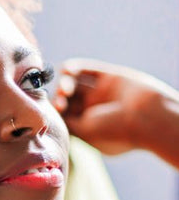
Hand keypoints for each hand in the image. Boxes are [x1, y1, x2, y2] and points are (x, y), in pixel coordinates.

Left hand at [54, 58, 178, 157]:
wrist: (147, 116)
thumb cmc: (115, 131)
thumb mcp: (85, 132)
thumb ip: (67, 121)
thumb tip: (52, 111)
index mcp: (91, 126)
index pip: (65, 115)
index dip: (56, 110)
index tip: (55, 110)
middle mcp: (96, 110)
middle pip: (68, 98)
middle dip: (60, 96)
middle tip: (61, 99)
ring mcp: (102, 93)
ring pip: (75, 83)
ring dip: (65, 83)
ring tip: (67, 89)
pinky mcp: (109, 77)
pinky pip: (86, 69)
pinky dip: (73, 68)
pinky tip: (67, 71)